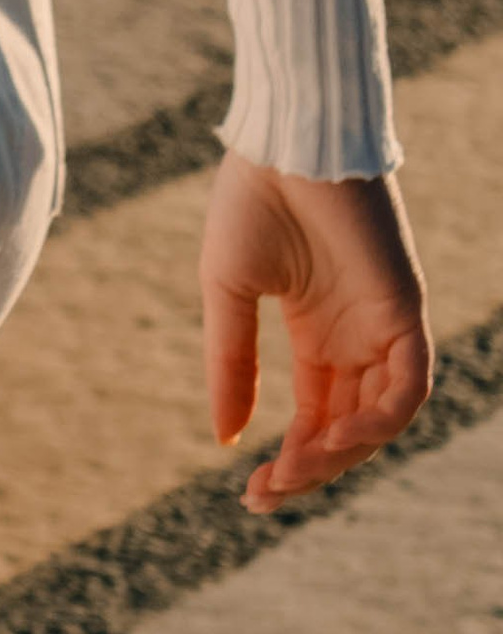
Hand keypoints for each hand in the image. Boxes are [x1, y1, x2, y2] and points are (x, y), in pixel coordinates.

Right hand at [201, 152, 431, 510]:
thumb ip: (230, 361)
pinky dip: (380, 419)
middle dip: (312, 469)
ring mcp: (384, 327)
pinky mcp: (406, 311)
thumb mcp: (227, 290)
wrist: (285, 141)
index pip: (314, 418)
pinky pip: (409, 387)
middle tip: (268, 492)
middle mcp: (356, 339)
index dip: (290, 461)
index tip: (252, 491)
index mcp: (316, 334)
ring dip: (345, 453)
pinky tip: (335, 434)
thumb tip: (225, 438)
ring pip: (382, 419)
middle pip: (348, 430)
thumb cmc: (253, 201)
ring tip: (297, 465)